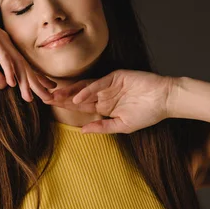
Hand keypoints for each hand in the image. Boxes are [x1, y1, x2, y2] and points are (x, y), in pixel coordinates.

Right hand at [0, 0, 55, 101]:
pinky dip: (8, 70)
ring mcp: (1, 41)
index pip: (23, 67)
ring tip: (31, 97)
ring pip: (17, 64)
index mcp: (5, 48)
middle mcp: (7, 44)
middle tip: (49, 98)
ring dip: (25, 81)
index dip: (35, 79)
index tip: (46, 91)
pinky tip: (12, 82)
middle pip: (25, 67)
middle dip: (37, 84)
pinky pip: (3, 57)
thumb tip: (5, 86)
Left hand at [44, 69, 174, 133]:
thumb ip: (103, 127)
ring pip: (85, 88)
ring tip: (55, 96)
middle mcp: (104, 94)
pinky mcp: (117, 77)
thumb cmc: (148, 114)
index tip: (49, 107)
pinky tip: (78, 97)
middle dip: (62, 97)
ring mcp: (109, 84)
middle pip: (78, 95)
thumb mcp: (122, 126)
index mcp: (104, 106)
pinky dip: (88, 90)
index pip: (80, 107)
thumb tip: (83, 131)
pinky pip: (99, 84)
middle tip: (43, 98)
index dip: (65, 106)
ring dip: (70, 92)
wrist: (165, 100)